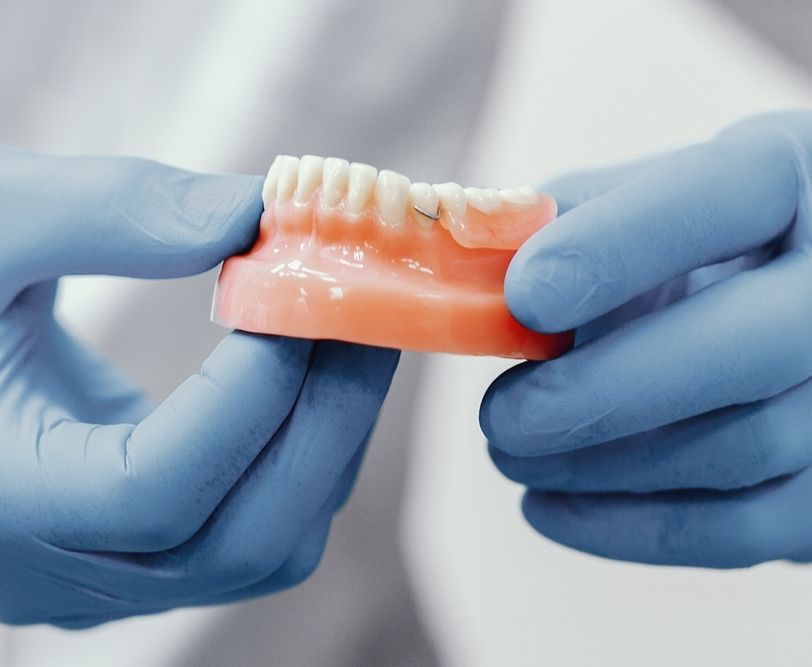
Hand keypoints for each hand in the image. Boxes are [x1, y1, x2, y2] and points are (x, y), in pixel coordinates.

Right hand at [0, 147, 397, 626]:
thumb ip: (104, 216)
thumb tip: (251, 212)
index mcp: (2, 505)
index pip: (160, 488)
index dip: (251, 390)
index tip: (300, 286)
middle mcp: (68, 569)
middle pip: (246, 535)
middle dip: (330, 412)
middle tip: (371, 305)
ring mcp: (117, 574)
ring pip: (271, 544)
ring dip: (332, 434)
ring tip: (353, 327)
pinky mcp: (152, 547)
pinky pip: (263, 524)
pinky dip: (308, 449)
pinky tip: (314, 369)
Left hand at [481, 111, 811, 567]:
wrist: (797, 297)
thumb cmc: (703, 239)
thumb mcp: (654, 195)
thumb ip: (573, 217)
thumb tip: (477, 266)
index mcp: (793, 177)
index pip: (716, 196)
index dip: (613, 249)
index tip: (523, 298)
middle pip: (742, 349)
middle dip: (600, 392)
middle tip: (500, 415)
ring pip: (740, 448)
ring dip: (601, 465)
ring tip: (511, 454)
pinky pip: (745, 527)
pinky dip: (631, 528)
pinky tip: (548, 506)